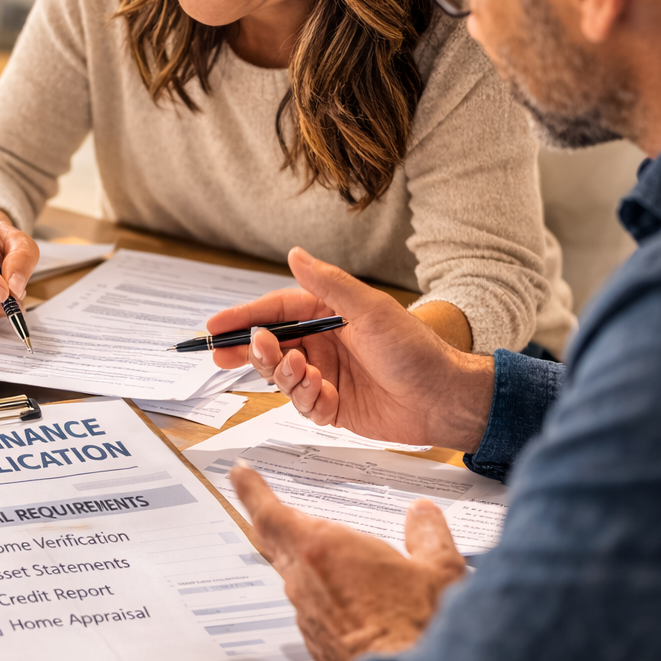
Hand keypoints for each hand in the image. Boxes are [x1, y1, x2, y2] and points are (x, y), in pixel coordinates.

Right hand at [206, 248, 494, 451]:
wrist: (444, 398)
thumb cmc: (415, 349)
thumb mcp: (369, 309)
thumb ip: (327, 284)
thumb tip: (294, 254)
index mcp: (328, 315)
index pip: (275, 311)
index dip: (243, 317)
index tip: (215, 326)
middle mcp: (323, 344)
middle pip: (270, 345)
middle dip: (251, 350)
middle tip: (235, 352)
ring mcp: (326, 376)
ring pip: (281, 377)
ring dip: (282, 375)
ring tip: (302, 370)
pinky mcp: (333, 406)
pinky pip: (302, 405)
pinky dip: (305, 399)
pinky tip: (321, 393)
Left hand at [232, 462, 465, 660]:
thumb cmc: (419, 627)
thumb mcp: (437, 570)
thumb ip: (428, 536)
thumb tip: (422, 516)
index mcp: (324, 549)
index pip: (272, 513)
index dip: (253, 492)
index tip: (240, 476)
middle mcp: (305, 581)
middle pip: (274, 543)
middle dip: (269, 520)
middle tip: (258, 501)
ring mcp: (307, 615)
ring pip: (295, 577)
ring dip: (301, 561)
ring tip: (320, 552)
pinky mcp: (317, 643)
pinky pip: (312, 608)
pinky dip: (321, 595)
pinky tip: (346, 600)